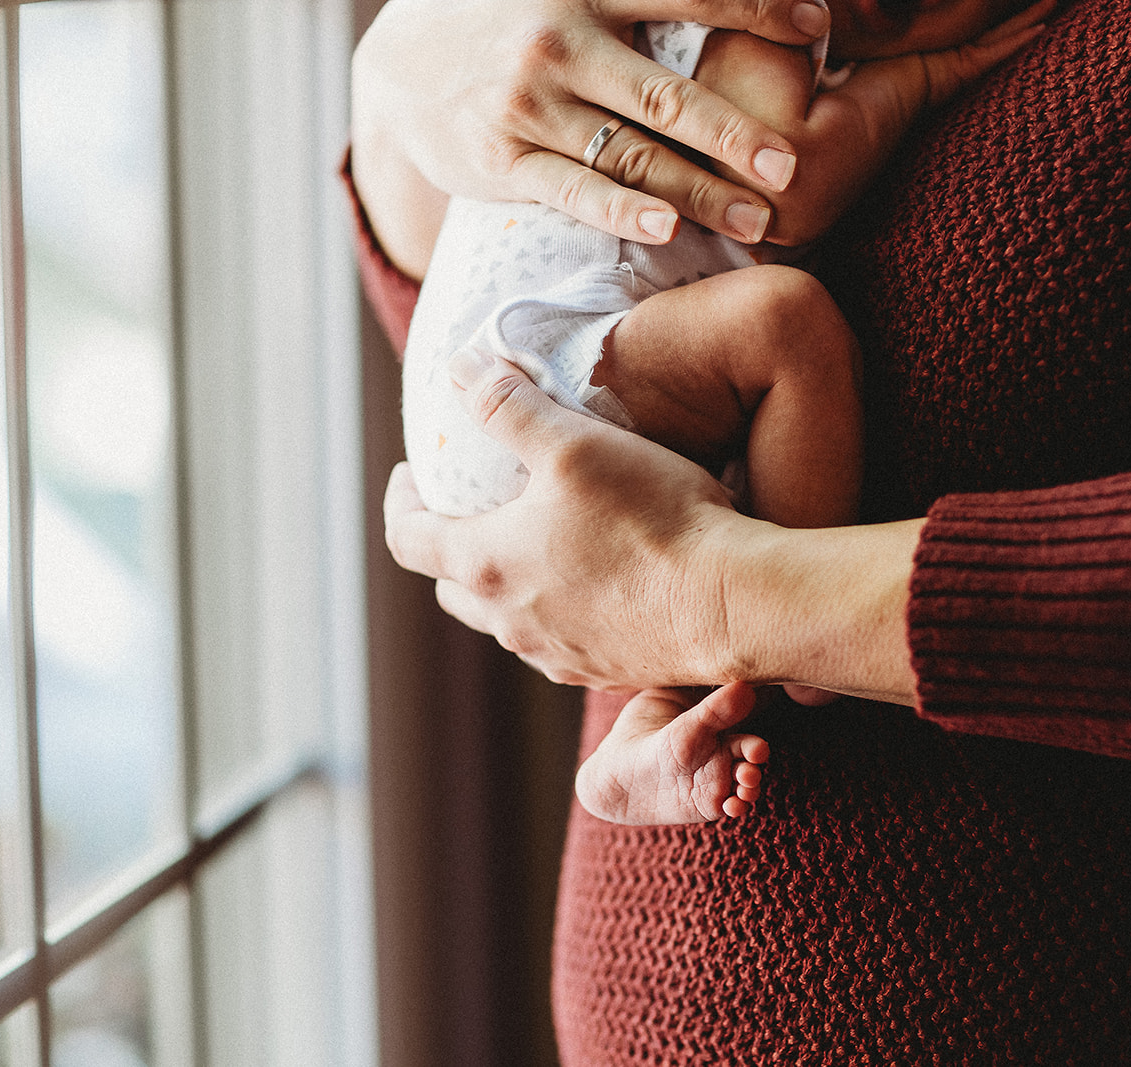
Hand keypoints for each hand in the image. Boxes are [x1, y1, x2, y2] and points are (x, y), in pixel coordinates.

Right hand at [350, 0, 830, 247]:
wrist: (401, 65)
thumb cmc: (512, 21)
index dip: (755, 8)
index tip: (819, 26)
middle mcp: (559, 43)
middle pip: (666, 96)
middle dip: (735, 133)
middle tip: (793, 164)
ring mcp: (528, 105)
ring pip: (628, 154)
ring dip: (699, 190)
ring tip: (758, 219)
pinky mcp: (502, 160)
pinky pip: (572, 189)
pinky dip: (620, 209)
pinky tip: (667, 225)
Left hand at [386, 345, 746, 688]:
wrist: (730, 603)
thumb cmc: (651, 517)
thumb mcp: (575, 443)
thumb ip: (508, 405)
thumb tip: (458, 369)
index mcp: (487, 564)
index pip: (407, 538)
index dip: (399, 502)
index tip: (410, 477)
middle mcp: (512, 621)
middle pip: (453, 587)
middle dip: (449, 547)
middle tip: (469, 510)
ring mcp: (559, 655)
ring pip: (508, 619)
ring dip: (507, 583)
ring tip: (535, 543)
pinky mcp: (606, 671)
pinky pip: (561, 641)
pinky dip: (558, 610)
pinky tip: (595, 583)